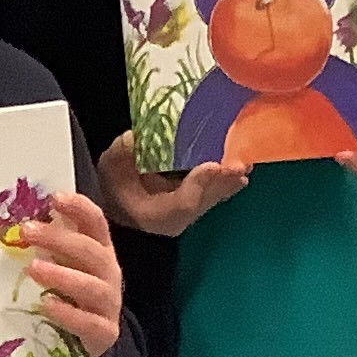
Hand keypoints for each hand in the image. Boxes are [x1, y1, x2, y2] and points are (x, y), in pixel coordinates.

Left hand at [21, 192, 125, 356]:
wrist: (94, 338)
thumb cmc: (73, 292)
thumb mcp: (66, 264)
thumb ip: (50, 243)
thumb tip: (18, 219)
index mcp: (100, 250)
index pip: (96, 222)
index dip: (79, 208)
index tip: (55, 198)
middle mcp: (109, 273)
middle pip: (90, 251)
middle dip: (59, 238)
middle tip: (26, 231)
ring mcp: (109, 303)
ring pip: (91, 286)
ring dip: (62, 275)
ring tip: (33, 268)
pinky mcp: (105, 332)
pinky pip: (90, 322)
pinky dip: (69, 313)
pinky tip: (47, 305)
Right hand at [94, 132, 245, 237]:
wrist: (115, 200)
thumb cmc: (113, 182)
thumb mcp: (111, 165)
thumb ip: (124, 152)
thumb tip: (136, 136)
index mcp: (152, 213)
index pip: (181, 204)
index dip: (197, 184)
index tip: (211, 165)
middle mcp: (174, 219)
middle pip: (204, 202)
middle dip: (222, 181)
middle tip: (239, 165)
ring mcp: (186, 214)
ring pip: (212, 199)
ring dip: (229, 182)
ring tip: (244, 165)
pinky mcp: (193, 205)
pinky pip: (213, 194)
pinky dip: (227, 182)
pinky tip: (240, 170)